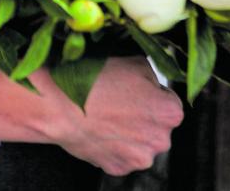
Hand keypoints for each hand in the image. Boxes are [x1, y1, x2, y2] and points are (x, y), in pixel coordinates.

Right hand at [0, 56, 183, 175]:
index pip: (168, 100)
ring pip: (139, 141)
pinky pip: (121, 154)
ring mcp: (138, 158)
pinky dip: (113, 143)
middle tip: (118, 100)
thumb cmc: (94, 79)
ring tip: (106, 113)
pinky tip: (99, 127)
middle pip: (156, 125)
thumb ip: (151, 74)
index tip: (134, 87)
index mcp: (169, 112)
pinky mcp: (118, 168)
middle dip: (142, 114)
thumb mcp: (132, 60)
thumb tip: (153, 79)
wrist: (60, 103)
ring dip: (129, 131)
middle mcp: (160, 139)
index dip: (150, 91)